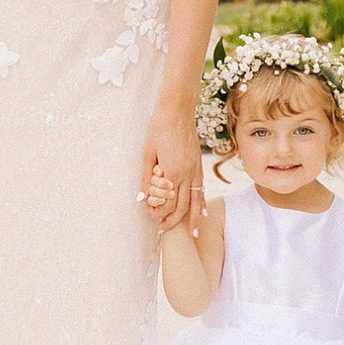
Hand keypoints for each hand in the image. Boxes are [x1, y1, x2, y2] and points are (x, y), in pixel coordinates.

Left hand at [141, 107, 201, 232]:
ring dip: (192, 219)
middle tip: (163, 230)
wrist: (177, 110)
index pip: (166, 203)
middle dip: (172, 221)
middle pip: (181, 207)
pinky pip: (201, 189)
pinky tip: (202, 213)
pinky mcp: (199, 165)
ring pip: (195, 201)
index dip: (158, 213)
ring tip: (191, 234)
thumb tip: (141, 198)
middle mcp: (187, 174)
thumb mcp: (147, 153)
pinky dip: (201, 203)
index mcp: (172, 172)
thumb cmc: (158, 128)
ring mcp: (195, 170)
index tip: (150, 216)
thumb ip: (146, 178)